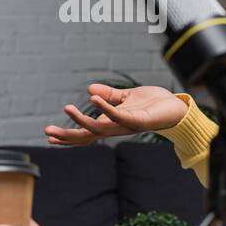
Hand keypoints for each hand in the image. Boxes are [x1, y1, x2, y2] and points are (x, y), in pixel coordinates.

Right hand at [43, 83, 186, 144]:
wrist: (177, 108)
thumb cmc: (153, 104)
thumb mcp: (126, 97)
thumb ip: (110, 95)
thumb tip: (90, 88)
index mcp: (111, 124)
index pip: (86, 133)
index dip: (68, 136)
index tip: (49, 136)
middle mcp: (116, 128)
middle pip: (88, 136)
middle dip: (67, 136)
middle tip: (48, 132)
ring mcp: (127, 126)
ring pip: (99, 128)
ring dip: (82, 120)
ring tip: (67, 108)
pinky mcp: (139, 121)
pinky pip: (119, 116)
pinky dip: (106, 108)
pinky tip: (94, 98)